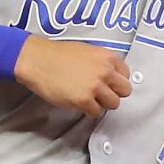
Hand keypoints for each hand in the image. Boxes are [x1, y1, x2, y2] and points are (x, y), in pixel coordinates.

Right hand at [13, 36, 134, 115]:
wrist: (37, 60)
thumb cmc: (57, 55)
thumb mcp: (87, 51)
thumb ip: (102, 63)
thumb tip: (111, 76)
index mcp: (107, 57)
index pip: (126, 75)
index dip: (116, 81)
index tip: (109, 84)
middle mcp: (105, 71)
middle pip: (125, 91)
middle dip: (114, 93)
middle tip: (101, 94)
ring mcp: (95, 86)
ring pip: (113, 104)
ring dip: (102, 103)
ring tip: (89, 98)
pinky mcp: (84, 100)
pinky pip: (97, 112)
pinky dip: (89, 110)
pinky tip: (79, 102)